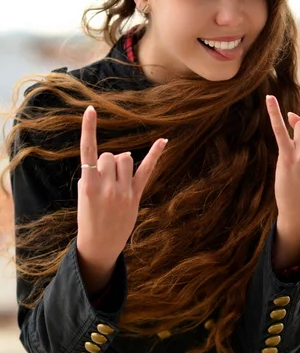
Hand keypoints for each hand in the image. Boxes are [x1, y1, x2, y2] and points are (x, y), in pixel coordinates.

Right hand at [76, 105, 166, 291]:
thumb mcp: (84, 194)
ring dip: (121, 164)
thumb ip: (95, 173)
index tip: (90, 109)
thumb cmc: (88, 216)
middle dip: (107, 163)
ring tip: (115, 183)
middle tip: (103, 183)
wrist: (99, 243)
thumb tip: (119, 157)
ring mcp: (124, 191)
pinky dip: (154, 154)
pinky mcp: (136, 195)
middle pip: (111, 155)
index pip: (88, 150)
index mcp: (89, 185)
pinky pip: (146, 170)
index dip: (89, 129)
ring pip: (126, 159)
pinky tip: (163, 140)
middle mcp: (108, 186)